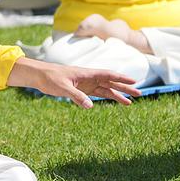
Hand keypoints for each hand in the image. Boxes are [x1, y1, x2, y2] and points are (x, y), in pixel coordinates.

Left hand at [8, 57, 139, 107]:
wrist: (40, 76)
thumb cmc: (51, 78)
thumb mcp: (63, 88)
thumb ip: (76, 96)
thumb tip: (90, 106)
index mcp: (87, 73)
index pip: (108, 75)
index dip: (121, 78)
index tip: (134, 81)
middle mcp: (89, 78)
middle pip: (111, 83)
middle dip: (125, 88)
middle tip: (139, 94)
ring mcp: (86, 84)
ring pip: (106, 90)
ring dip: (118, 95)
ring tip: (130, 102)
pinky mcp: (81, 90)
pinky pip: (97, 94)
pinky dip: (106, 97)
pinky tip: (114, 102)